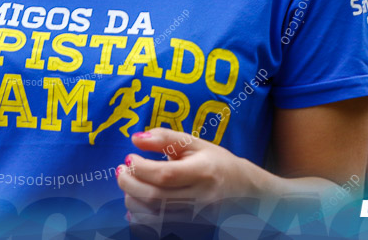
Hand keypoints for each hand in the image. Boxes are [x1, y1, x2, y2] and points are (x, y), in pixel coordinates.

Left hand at [116, 129, 262, 227]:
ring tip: (128, 184)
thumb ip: (165, 138)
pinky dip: (140, 218)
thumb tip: (135, 138)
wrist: (247, 193)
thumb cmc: (218, 163)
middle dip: (129, 183)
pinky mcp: (191, 228)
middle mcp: (200, 198)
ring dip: (132, 199)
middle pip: (155, 197)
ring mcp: (196, 218)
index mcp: (203, 172)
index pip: (165, 174)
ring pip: (153, 216)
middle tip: (121, 171)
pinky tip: (135, 204)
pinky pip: (158, 228)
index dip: (141, 167)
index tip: (130, 157)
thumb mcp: (196, 144)